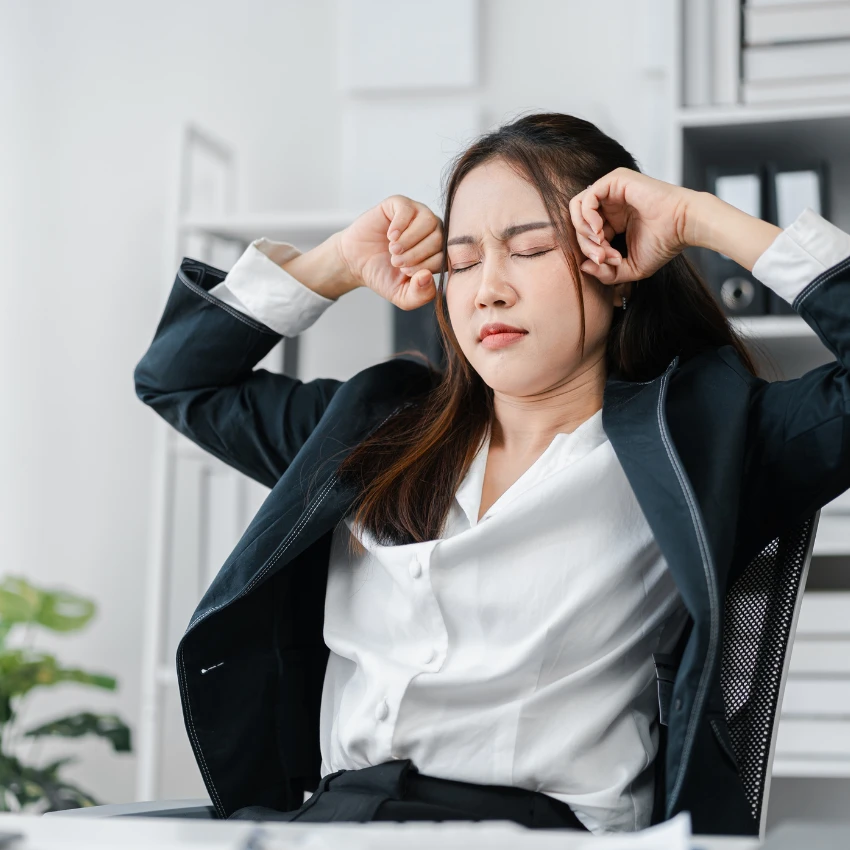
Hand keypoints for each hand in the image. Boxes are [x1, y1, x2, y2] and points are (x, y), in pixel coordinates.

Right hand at [336, 195, 443, 309]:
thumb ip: (420, 295)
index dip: (426, 266)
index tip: (405, 273)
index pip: (445, 256)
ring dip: (409, 240)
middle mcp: (433, 231)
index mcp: (438, 252)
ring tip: (393, 251)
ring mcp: (418, 215)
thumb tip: (428, 276)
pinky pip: (408, 209)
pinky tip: (390, 236)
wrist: (356, 261)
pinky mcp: (400, 204)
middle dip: (416, 254)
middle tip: (396, 262)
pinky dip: (400, 225)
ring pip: (428, 221)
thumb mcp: (403, 295)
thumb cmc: (383, 276)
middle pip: (438, 238)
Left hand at [568, 167, 700, 283]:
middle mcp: (610, 205)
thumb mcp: (629, 268)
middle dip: (586, 245)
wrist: (683, 226)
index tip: (609, 262)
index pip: (586, 235)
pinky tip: (600, 230)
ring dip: (583, 231)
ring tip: (599, 242)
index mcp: (612, 221)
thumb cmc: (663, 244)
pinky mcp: (615, 180)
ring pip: (578, 209)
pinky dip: (587, 216)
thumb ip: (605, 273)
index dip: (591, 253)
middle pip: (579, 223)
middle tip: (602, 257)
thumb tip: (582, 268)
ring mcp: (612, 191)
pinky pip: (587, 197)